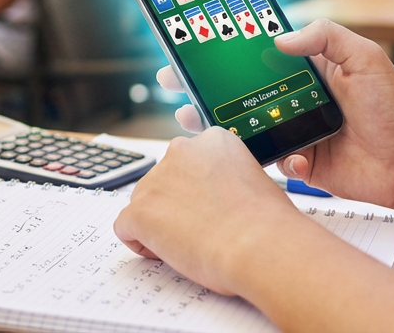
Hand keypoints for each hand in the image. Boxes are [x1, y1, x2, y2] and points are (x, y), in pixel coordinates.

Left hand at [113, 128, 303, 296]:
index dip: (196, 190)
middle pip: (162, 181)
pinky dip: (142, 243)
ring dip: (160, 224)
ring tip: (193, 243)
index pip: (188, 163)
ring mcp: (155, 179)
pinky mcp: (139, 210)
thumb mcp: (252, 180)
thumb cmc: (267, 223)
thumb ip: (225, 179)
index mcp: (212, 140)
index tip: (208, 208)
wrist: (260, 245)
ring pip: (145, 204)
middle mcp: (180, 150)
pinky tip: (170, 252)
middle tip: (201, 228)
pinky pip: (126, 228)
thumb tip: (212, 198)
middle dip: (175, 205)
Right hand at [156, 19, 393, 213]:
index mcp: (306, 68)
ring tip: (191, 118)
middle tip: (173, 78)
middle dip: (202, 84)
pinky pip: (268, 159)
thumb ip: (327, 37)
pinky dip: (268, 158)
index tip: (194, 38)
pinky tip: (291, 156)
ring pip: (243, 124)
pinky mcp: (296, 161)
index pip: (257, 52)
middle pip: (238, 88)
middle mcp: (293, 96)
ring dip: (216, 122)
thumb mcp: (366, 58)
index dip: (226, 46)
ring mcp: (292, 129)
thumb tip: (280, 38)